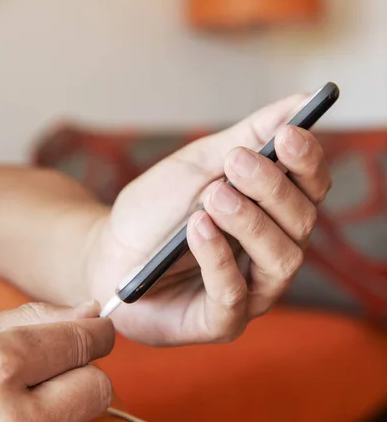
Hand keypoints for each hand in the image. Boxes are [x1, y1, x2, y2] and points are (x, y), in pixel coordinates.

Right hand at [0, 302, 113, 421]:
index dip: (96, 332)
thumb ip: (39, 319)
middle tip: (52, 370)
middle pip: (97, 386)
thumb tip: (92, 312)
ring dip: (66, 408)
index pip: (83, 342)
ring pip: (86, 421)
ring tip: (22, 403)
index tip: (97, 329)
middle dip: (82, 372)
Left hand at [89, 93, 331, 345]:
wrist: (109, 250)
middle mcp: (272, 251)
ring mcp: (251, 290)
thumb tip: (300, 100)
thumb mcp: (200, 163)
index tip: (289, 133)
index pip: (312, 187)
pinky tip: (198, 229)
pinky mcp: (221, 321)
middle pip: (302, 221)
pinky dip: (217, 257)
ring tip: (213, 196)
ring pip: (281, 259)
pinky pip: (234, 294)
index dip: (307, 161)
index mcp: (273, 212)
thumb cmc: (158, 208)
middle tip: (237, 163)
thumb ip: (250, 135)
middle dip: (272, 188)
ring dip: (249, 222)